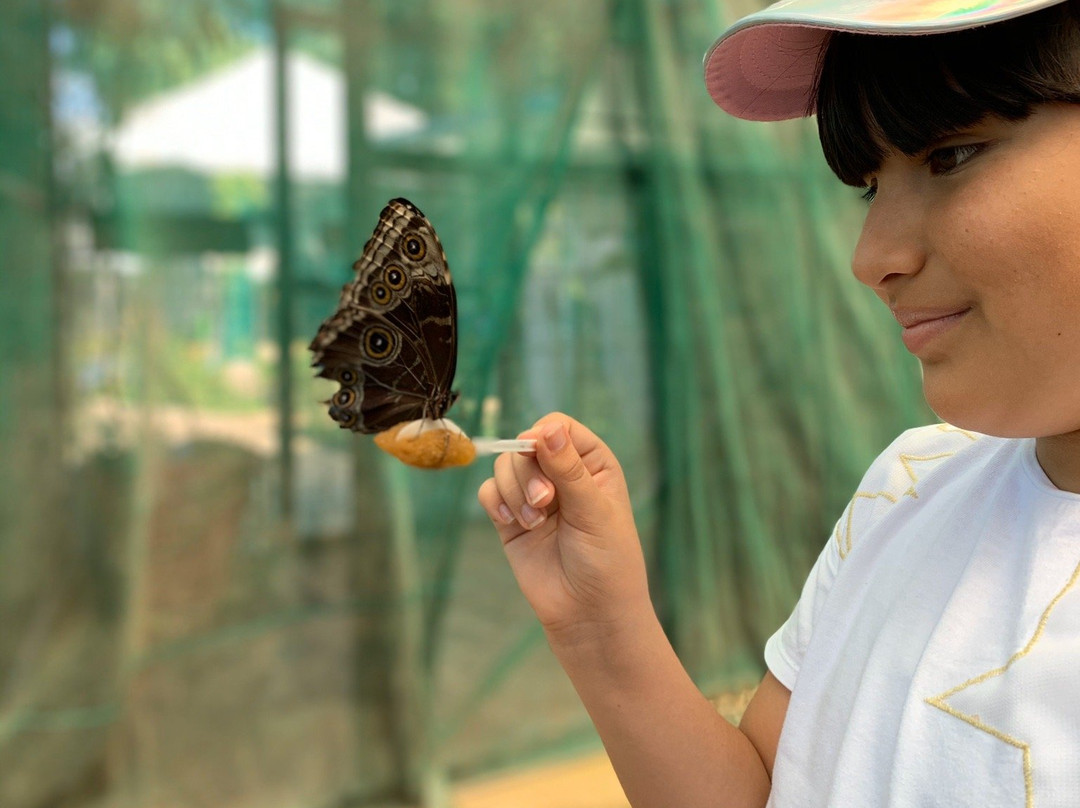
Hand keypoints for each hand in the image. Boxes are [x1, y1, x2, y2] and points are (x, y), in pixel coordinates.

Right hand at [477, 413, 650, 647]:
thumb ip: (568, 469)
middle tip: (545, 503)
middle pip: (525, 445)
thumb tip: (547, 429)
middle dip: (528, 473)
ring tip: (534, 522)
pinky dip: (495, 503)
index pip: (558, 427)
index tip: (535, 452)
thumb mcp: (594, 511)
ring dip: (514, 492)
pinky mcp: (511, 519)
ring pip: (505, 467)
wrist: (589, 614)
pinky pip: (489, 492)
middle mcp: (562, 474)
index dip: (542, 435)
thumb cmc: (607, 562)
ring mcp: (534, 496)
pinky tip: (513, 523)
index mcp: (592, 464)